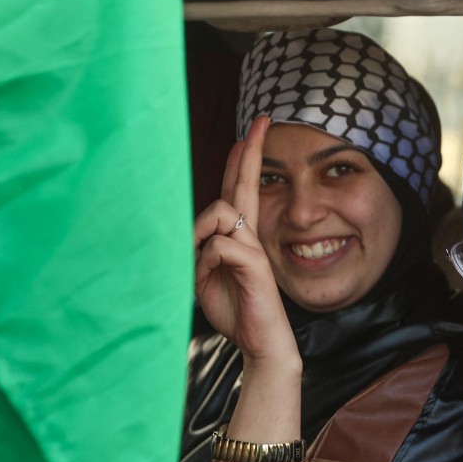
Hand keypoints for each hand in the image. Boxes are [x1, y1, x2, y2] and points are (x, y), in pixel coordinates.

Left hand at [194, 116, 292, 361]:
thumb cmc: (234, 309)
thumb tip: (202, 232)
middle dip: (252, 150)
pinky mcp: (255, 263)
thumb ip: (201, 248)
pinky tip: (210, 278)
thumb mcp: (204, 275)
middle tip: (261, 120)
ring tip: (202, 264)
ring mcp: (254, 247)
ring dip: (200, 234)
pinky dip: (205, 261)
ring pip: (220, 212)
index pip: (238, 190)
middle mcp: (248, 235)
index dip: (242, 160)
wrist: (260, 341)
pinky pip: (218, 245)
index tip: (248, 132)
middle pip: (244, 184)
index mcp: (238, 236)